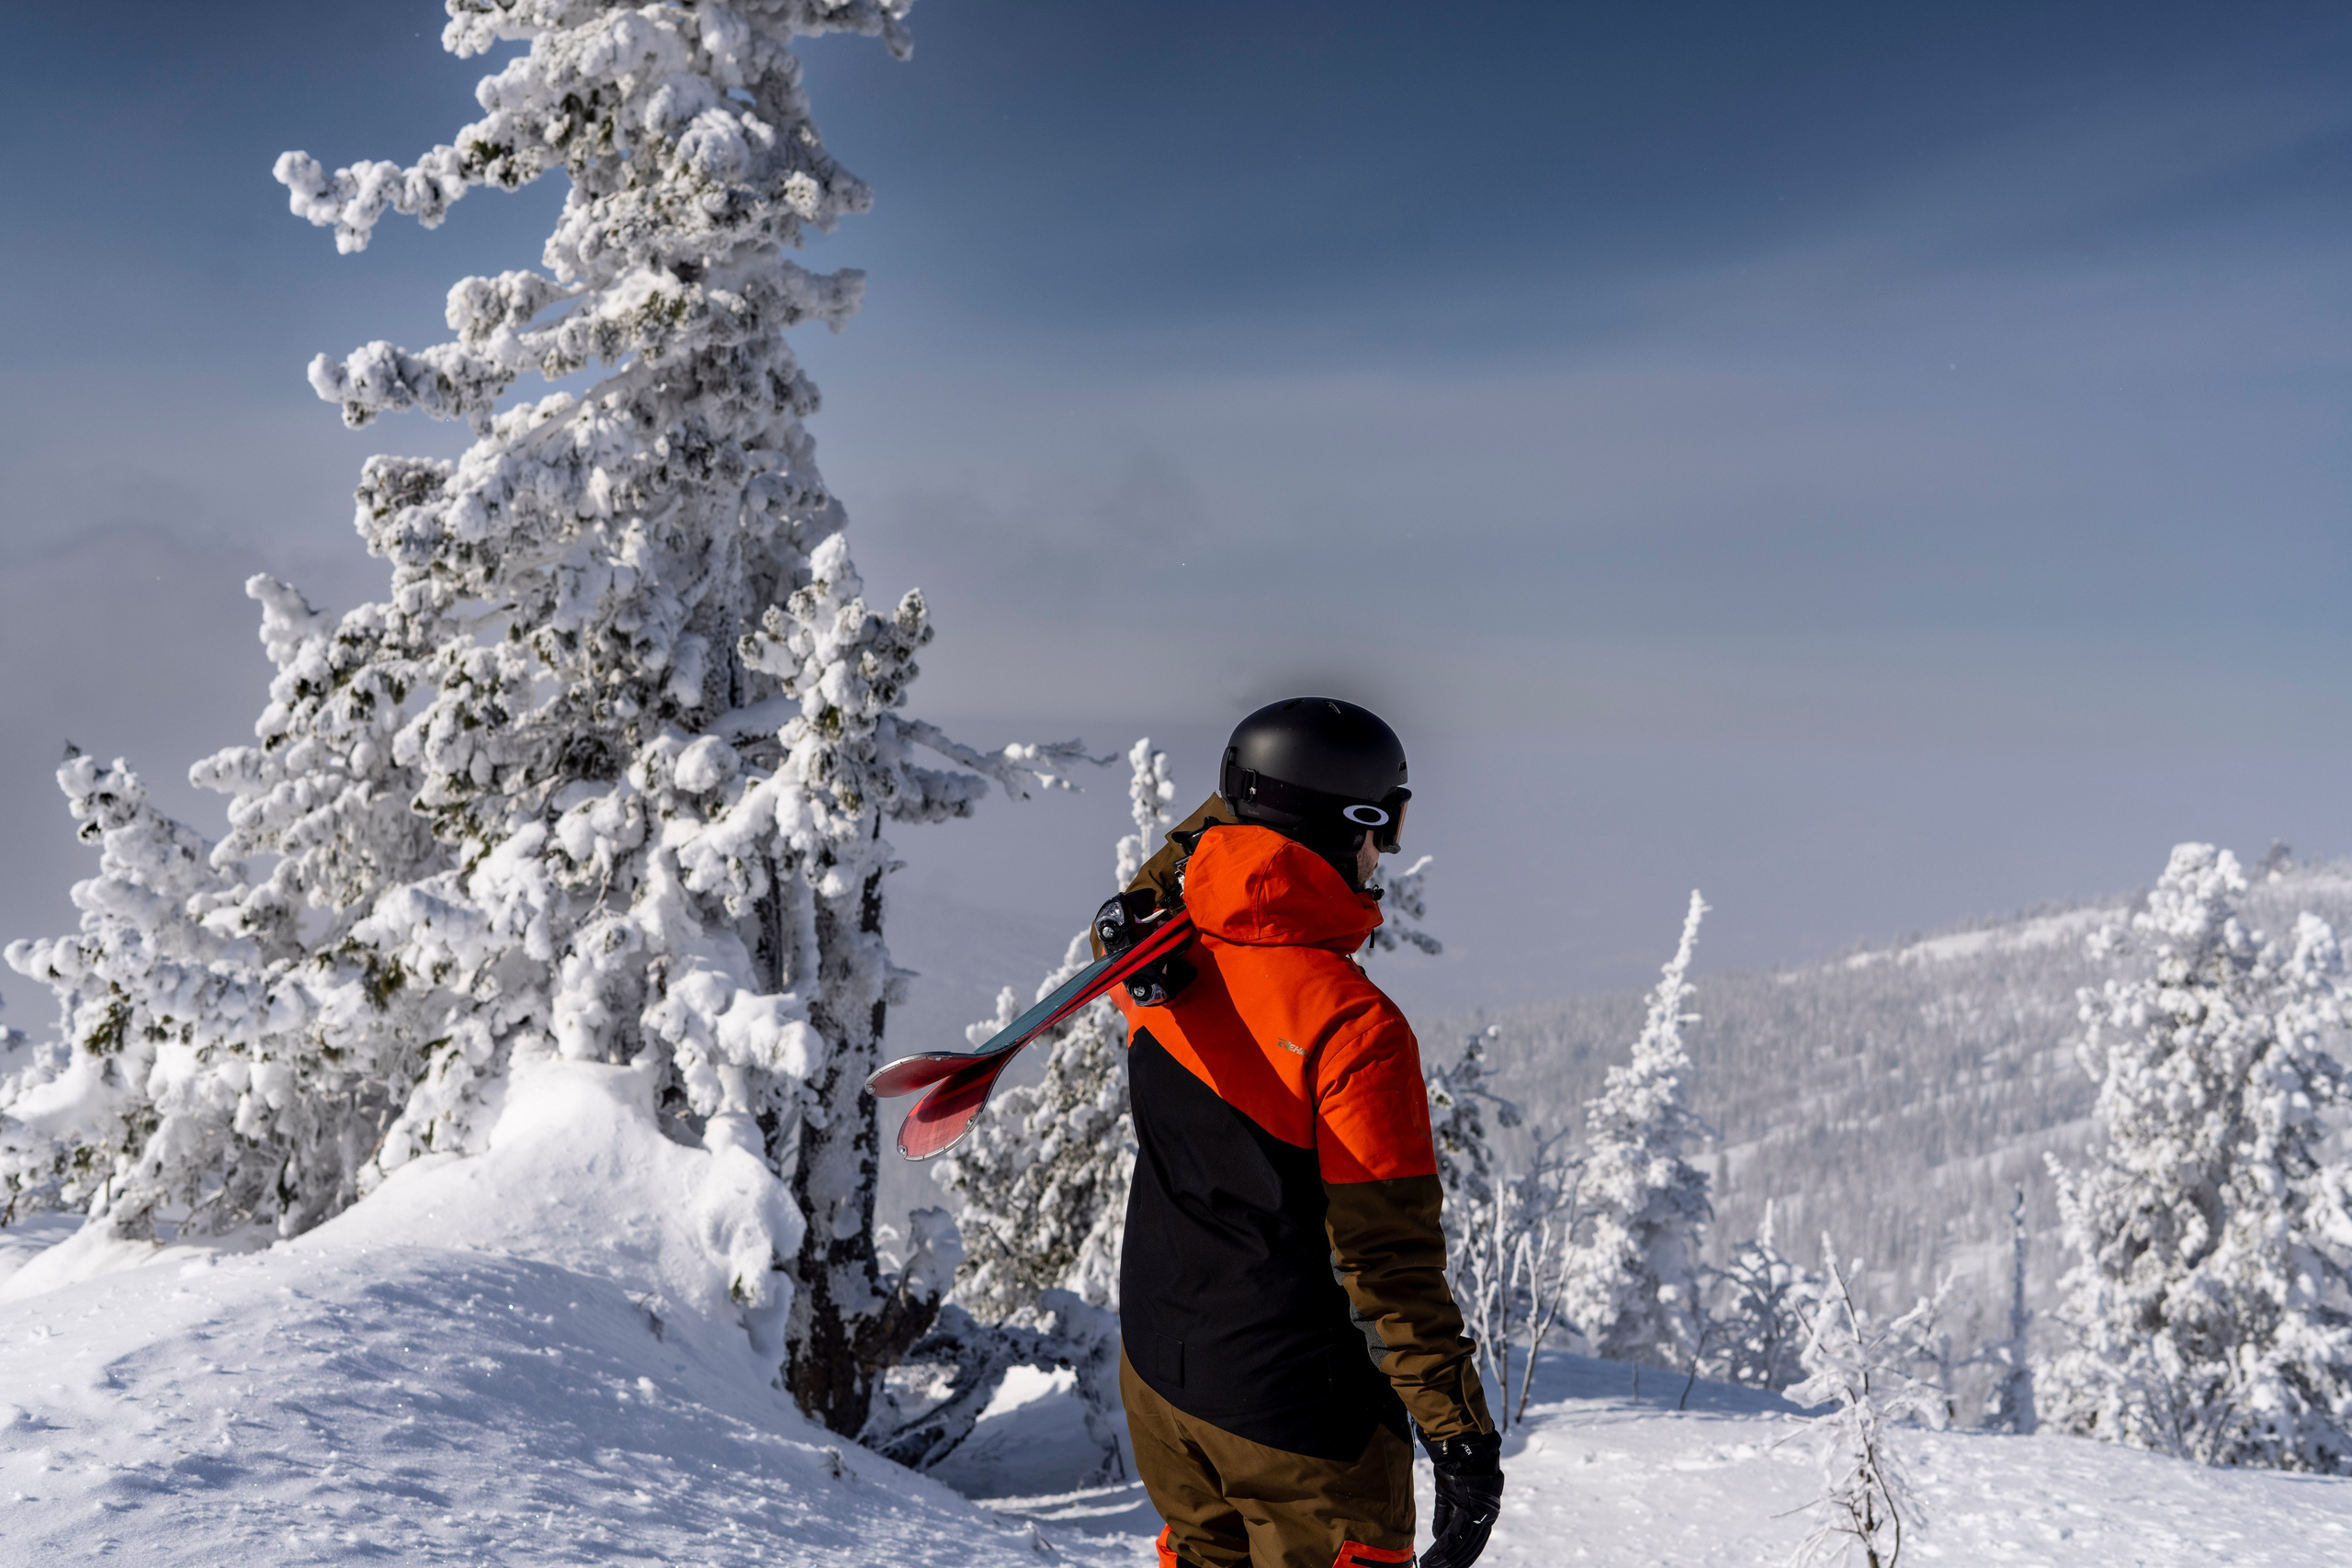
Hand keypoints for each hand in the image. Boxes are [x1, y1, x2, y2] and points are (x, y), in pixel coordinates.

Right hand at [1418, 1426, 1502, 1567]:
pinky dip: (1441, 1548)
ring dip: (1444, 1559)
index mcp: (1486, 1514)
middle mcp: (1486, 1518)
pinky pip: (1453, 1535)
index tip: (1451, 1566)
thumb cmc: (1458, 1467)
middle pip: (1469, 1548)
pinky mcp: (1466, 1508)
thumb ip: (1446, 1515)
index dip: (1463, 1557)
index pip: (1476, 1543)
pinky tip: (1433, 1557)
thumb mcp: (1451, 1495)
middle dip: (1453, 1562)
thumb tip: (1437, 1536)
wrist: (1464, 1449)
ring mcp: (1477, 1514)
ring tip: (1431, 1566)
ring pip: (1460, 1545)